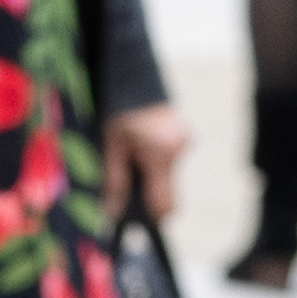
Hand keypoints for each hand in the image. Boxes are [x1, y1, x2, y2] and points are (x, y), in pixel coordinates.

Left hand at [111, 103, 190, 223]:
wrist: (134, 77)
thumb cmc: (118, 112)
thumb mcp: (110, 147)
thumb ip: (114, 181)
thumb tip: (113, 213)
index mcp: (160, 155)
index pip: (164, 204)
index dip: (151, 217)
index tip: (136, 220)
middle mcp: (179, 149)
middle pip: (167, 189)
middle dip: (148, 192)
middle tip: (126, 185)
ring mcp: (186, 141)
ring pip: (168, 173)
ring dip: (150, 172)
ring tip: (131, 155)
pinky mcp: (185, 135)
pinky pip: (170, 159)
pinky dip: (156, 159)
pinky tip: (140, 145)